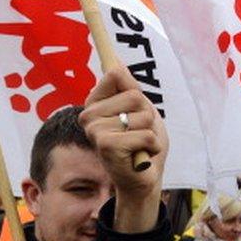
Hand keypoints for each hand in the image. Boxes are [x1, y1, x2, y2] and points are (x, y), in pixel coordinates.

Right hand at [80, 67, 167, 232]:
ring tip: (139, 145)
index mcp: (94, 104)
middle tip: (139, 133)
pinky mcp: (106, 146)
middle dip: (147, 116)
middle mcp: (88, 116)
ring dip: (150, 132)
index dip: (135, 90)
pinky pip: (145, 135)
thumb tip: (115, 61)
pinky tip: (141, 156)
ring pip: (142, 116)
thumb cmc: (143, 144)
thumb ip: (128, 87)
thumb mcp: (140, 110)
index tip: (134, 107)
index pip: (116, 74)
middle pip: (135, 95)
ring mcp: (95, 131)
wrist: (144, 179)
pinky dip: (152, 146)